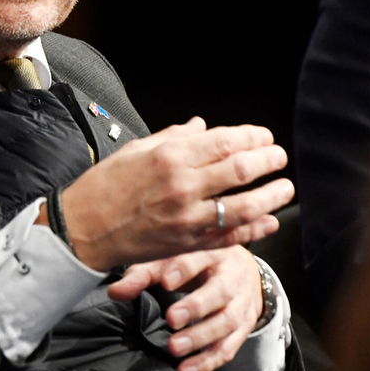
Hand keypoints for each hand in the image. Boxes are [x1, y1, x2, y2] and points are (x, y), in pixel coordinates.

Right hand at [54, 118, 292, 272]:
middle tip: (280, 157)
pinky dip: (255, 230)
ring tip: (285, 188)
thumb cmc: (105, 187)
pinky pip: (229, 237)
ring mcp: (187, 218)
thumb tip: (202, 126)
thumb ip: (174, 137)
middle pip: (240, 170)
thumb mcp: (136, 150)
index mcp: (170, 157)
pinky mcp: (187, 244)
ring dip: (271, 197)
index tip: (264, 137)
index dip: (252, 137)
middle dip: (268, 161)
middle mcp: (182, 186)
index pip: (225, 142)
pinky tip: (270, 221)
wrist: (83, 229)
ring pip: (243, 206)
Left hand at [108, 247, 265, 370]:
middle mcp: (233, 277)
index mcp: (214, 253)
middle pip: (220, 291)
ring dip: (200, 338)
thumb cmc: (201, 264)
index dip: (183, 270)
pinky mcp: (245, 328)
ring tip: (174, 348)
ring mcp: (242, 304)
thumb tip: (115, 292)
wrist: (246, 272)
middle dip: (196, 306)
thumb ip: (144, 274)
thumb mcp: (176, 260)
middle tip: (171, 320)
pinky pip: (228, 348)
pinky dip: (207, 362)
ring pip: (227, 322)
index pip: (199, 258)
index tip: (166, 282)